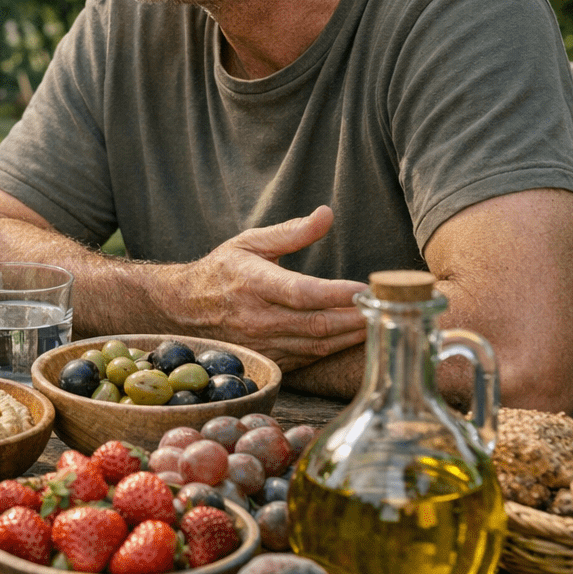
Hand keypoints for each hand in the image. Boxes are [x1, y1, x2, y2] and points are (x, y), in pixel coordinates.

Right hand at [160, 206, 367, 368]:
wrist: (183, 310)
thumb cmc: (221, 271)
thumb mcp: (249, 242)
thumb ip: (291, 232)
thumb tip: (326, 214)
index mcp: (254, 283)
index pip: (303, 292)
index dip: (337, 293)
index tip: (366, 287)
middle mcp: (258, 317)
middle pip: (318, 324)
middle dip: (358, 317)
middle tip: (390, 307)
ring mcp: (262, 343)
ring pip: (317, 346)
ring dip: (352, 336)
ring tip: (383, 322)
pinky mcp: (268, 359)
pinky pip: (309, 359)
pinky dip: (335, 350)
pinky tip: (356, 338)